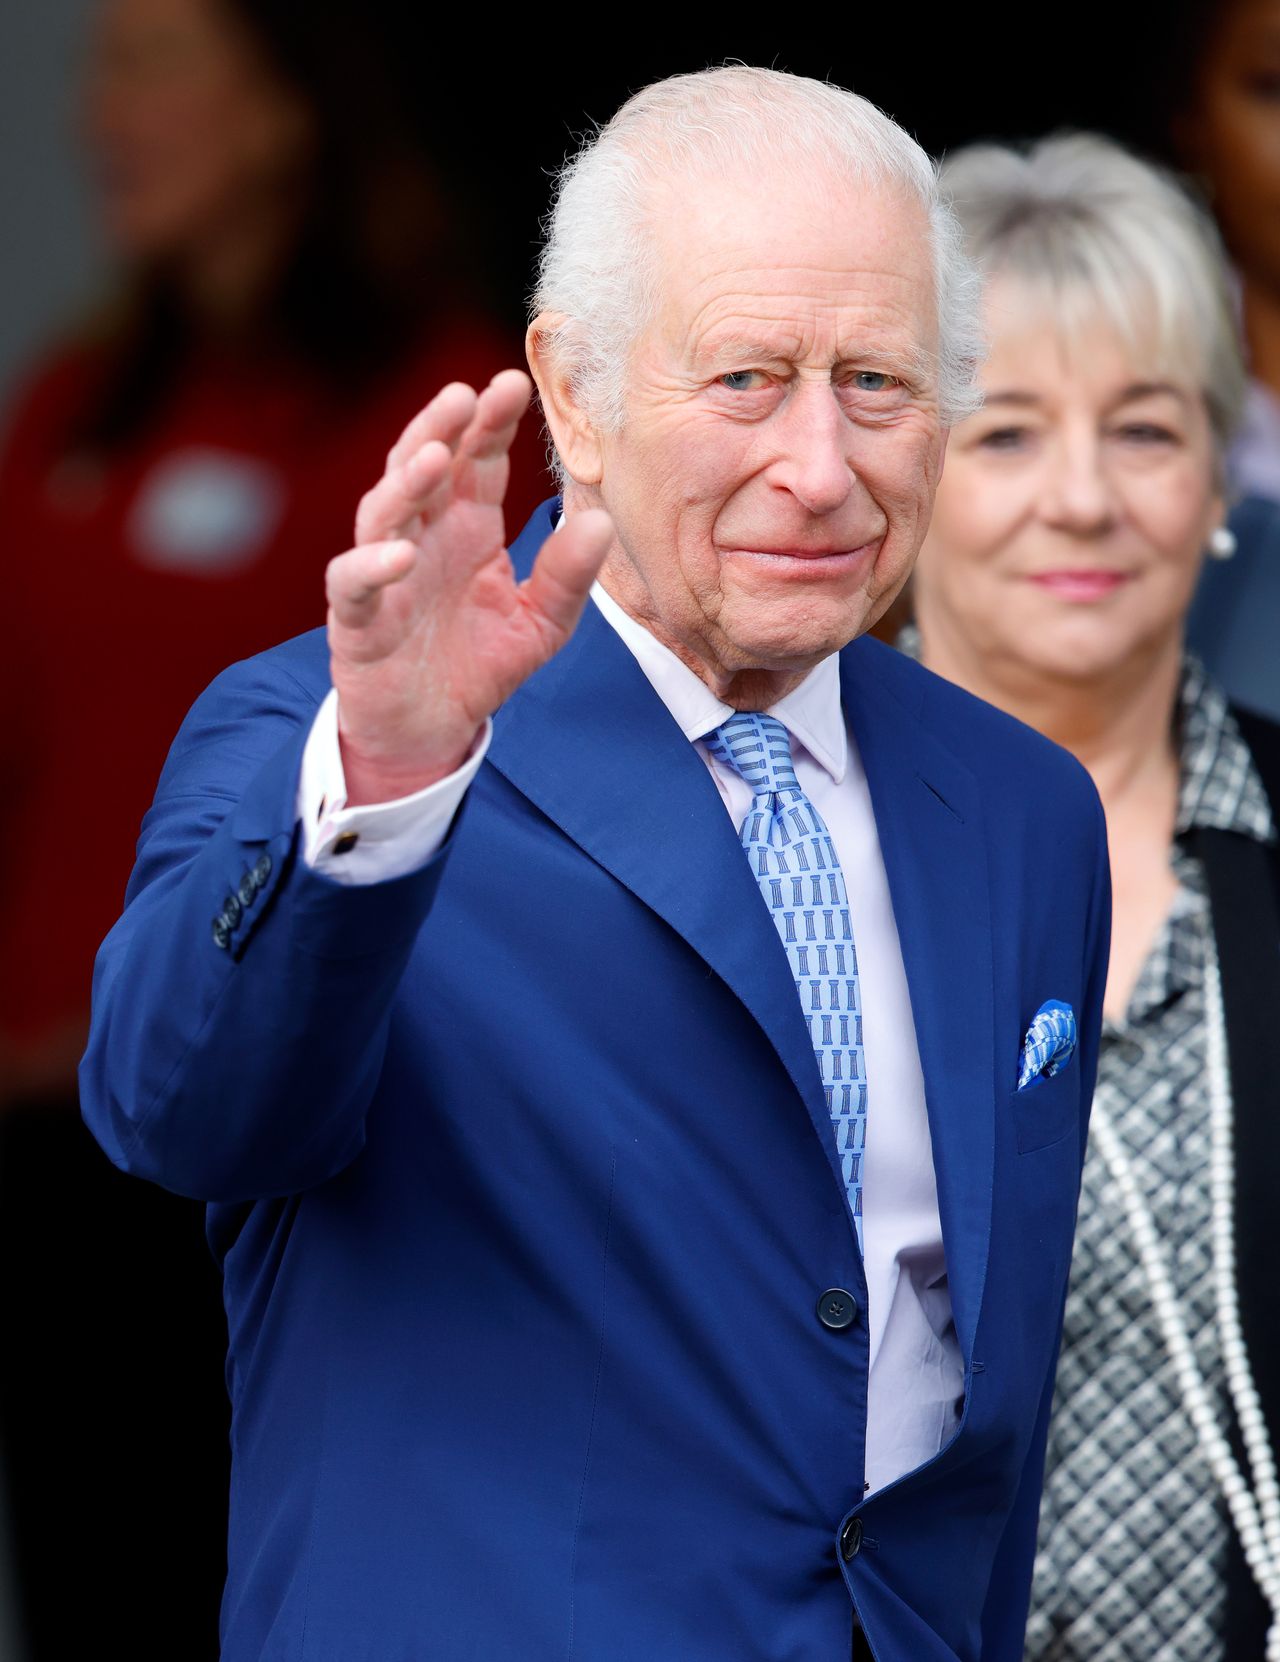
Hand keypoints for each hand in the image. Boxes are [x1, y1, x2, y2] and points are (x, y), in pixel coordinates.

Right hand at [326, 370, 612, 804]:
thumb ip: (567, 578)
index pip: (478, 462)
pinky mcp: (357, 620)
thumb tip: (601, 524)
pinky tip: (399, 555)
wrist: (428, 731)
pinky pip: (355, 584)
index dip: (491, 424)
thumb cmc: (478, 666)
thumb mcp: (540, 625)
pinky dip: (372, 567)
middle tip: (465, 394)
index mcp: (468, 528)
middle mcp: (422, 537)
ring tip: (434, 455)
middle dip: (441, 428)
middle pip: (423, 467)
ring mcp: (384, 574)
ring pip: (383, 512)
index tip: (513, 384)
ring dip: (405, 482)